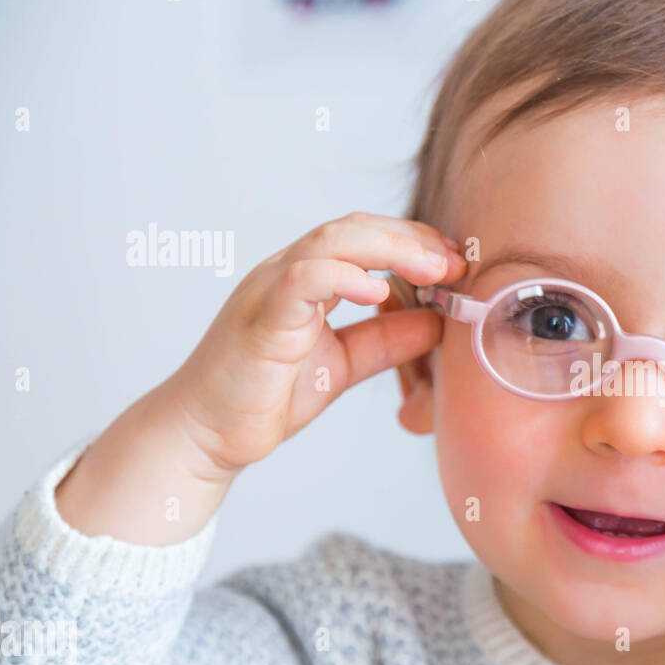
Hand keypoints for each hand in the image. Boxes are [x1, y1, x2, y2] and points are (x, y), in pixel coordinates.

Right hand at [166, 212, 467, 479]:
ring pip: (331, 242)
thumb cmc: (265, 397)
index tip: (457, 261)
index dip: (414, 242)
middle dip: (412, 239)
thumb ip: (386, 341)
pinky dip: (343, 277)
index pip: (365, 238)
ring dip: (390, 249)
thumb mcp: (344, 364)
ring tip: (434, 269)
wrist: (207, 435)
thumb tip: (436, 323)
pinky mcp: (260, 319)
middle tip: (457, 261)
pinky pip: (301, 279)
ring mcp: (270, 290)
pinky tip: (379, 291)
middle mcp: (287, 274)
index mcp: (307, 280)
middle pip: (354, 228)